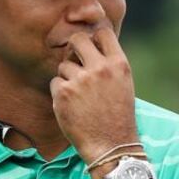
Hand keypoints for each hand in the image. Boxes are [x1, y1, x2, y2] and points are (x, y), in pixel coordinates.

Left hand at [50, 27, 139, 163]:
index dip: (94, 37)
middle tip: (76, 63)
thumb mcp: (123, 84)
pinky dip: (61, 93)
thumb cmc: (118, 116)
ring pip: (64, 65)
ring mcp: (81, 80)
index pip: (102, 32)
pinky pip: (55, 82)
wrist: (112, 146)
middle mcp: (100, 69)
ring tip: (81, 97)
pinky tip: (73, 107)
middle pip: (77, 39)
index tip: (91, 46)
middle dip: (74, 49)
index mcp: (119, 64)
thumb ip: (108, 63)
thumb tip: (87, 44)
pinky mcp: (63, 93)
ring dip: (68, 77)